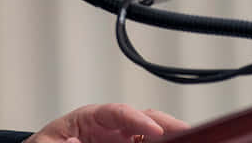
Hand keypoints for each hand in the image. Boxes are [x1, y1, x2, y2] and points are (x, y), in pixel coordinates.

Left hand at [26, 103, 188, 142]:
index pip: (116, 112)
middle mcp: (109, 129)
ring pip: (152, 137)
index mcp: (88, 118)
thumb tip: (78, 141)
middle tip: (186, 133)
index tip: (154, 130)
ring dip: (169, 137)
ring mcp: (119, 142)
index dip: (137, 120)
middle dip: (166, 123)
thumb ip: (64, 142)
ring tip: (186, 141)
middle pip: (143, 120)